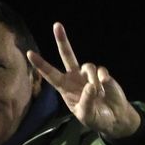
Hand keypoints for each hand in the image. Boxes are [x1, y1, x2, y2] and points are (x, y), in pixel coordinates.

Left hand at [28, 22, 142, 140]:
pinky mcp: (103, 75)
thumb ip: (86, 102)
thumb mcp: (86, 116)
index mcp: (65, 88)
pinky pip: (101, 71)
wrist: (115, 118)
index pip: (50, 74)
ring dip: (93, 81)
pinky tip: (106, 89)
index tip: (29, 53)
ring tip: (99, 95)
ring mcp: (88, 75)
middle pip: (67, 55)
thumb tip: (91, 86)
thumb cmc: (96, 118)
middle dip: (62, 40)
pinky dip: (104, 81)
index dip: (40, 64)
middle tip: (57, 25)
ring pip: (88, 67)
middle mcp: (74, 77)